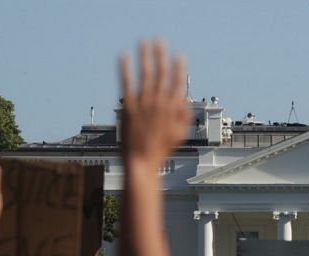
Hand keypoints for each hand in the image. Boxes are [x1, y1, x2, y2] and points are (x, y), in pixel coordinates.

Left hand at [119, 41, 190, 168]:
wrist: (141, 161)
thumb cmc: (161, 150)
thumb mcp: (181, 135)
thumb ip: (184, 116)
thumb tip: (184, 100)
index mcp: (173, 109)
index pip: (177, 83)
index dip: (179, 68)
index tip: (179, 55)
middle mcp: (159, 103)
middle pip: (161, 74)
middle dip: (161, 55)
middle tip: (160, 40)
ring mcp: (143, 103)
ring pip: (145, 74)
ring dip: (145, 56)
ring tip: (144, 42)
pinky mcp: (128, 106)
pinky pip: (126, 83)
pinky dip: (125, 68)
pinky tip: (124, 56)